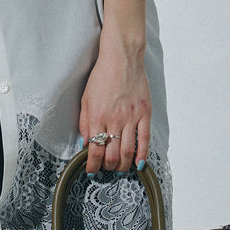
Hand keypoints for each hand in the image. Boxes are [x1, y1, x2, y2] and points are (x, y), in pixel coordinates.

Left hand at [78, 37, 151, 174]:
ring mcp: (131, 117)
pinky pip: (145, 139)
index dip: (92, 165)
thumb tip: (85, 143)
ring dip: (123, 165)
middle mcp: (115, 119)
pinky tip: (139, 163)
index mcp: (98, 117)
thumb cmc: (102, 76)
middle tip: (106, 169)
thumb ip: (85, 123)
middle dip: (108, 167)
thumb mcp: (85, 99)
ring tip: (120, 168)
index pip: (94, 150)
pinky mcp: (145, 113)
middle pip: (112, 154)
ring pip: (128, 151)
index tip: (91, 170)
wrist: (122, 58)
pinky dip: (142, 154)